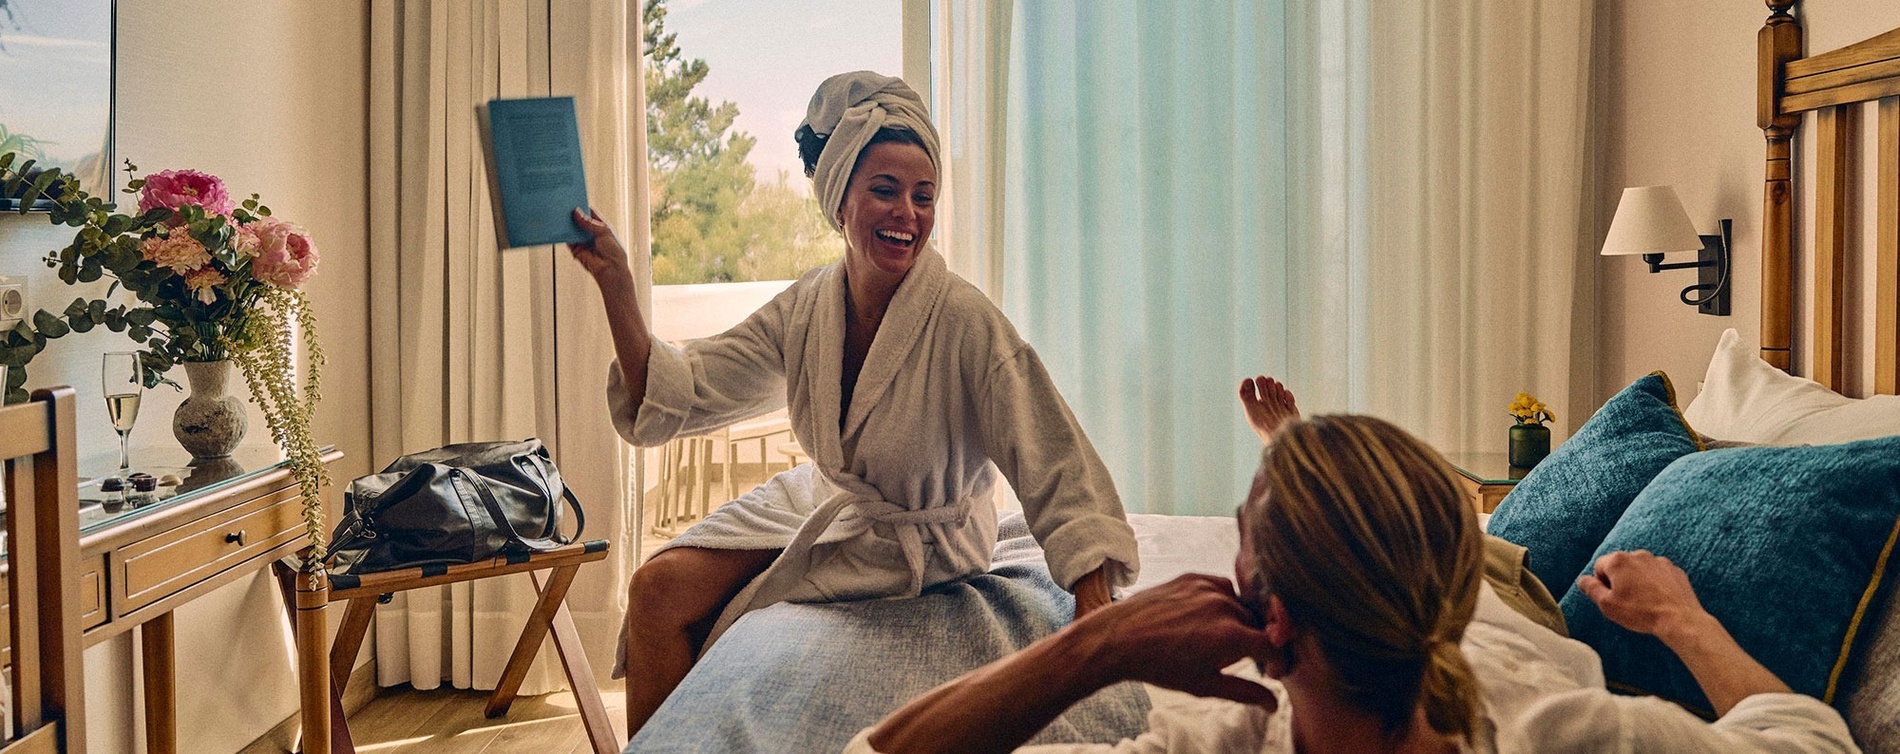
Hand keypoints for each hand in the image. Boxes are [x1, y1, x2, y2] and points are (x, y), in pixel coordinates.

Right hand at [566, 207, 632, 284]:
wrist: (610, 269)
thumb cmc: (613, 250)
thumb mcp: (603, 232)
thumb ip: (588, 223)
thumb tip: (577, 212)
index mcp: (600, 225)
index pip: (589, 212)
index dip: (582, 205)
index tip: (573, 198)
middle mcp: (590, 232)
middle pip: (578, 220)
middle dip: (571, 214)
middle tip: (563, 205)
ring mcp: (583, 240)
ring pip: (572, 229)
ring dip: (566, 223)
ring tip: (559, 214)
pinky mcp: (576, 249)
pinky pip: (567, 240)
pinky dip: (563, 234)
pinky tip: (559, 228)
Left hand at [1075, 573, 1277, 707]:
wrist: (1119, 638)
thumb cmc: (1160, 666)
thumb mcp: (1205, 685)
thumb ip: (1244, 692)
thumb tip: (1272, 704)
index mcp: (1231, 636)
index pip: (1273, 646)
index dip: (1275, 660)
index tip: (1270, 669)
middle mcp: (1224, 607)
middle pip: (1256, 625)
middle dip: (1252, 642)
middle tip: (1232, 658)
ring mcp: (1208, 588)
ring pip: (1240, 605)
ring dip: (1237, 621)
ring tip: (1213, 638)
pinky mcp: (1194, 577)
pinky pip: (1222, 587)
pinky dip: (1221, 601)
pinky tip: (1205, 617)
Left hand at [1238, 375, 1299, 445]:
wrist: (1280, 437)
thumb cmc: (1263, 426)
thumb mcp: (1251, 408)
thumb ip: (1246, 394)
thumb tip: (1247, 379)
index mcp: (1257, 404)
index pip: (1258, 387)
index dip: (1260, 381)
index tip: (1261, 380)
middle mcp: (1267, 405)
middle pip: (1269, 387)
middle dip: (1270, 384)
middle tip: (1270, 384)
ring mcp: (1279, 407)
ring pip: (1279, 391)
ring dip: (1278, 388)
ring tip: (1277, 393)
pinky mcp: (1290, 411)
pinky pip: (1289, 398)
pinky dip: (1288, 396)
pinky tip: (1286, 398)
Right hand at [1576, 550, 1711, 640]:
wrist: (1679, 619)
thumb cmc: (1641, 612)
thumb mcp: (1606, 605)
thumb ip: (1590, 588)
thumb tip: (1583, 580)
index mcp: (1618, 561)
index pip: (1599, 566)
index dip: (1602, 584)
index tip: (1611, 598)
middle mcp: (1638, 555)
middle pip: (1620, 566)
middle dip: (1620, 581)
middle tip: (1626, 602)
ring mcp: (1658, 561)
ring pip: (1640, 570)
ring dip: (1638, 581)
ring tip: (1644, 602)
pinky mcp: (1674, 570)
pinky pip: (1658, 574)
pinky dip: (1656, 584)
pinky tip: (1658, 600)